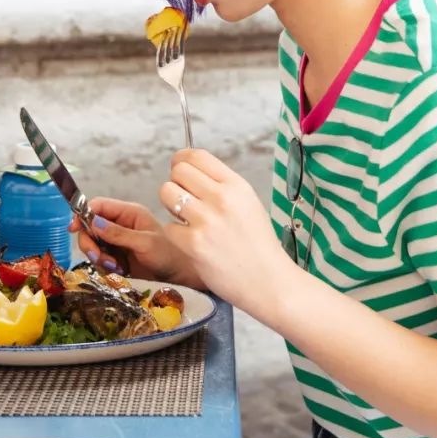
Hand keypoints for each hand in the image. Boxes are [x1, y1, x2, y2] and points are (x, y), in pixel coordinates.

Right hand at [71, 197, 207, 289]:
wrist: (178, 277)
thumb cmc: (168, 255)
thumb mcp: (144, 242)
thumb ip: (119, 233)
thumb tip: (93, 222)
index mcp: (128, 213)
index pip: (98, 206)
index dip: (83, 214)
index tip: (73, 228)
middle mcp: (120, 225)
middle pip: (89, 226)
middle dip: (90, 242)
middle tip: (99, 257)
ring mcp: (116, 241)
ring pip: (92, 244)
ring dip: (98, 256)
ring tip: (115, 266)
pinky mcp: (115, 257)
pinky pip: (99, 258)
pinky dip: (103, 265)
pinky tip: (118, 270)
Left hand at [159, 148, 292, 316]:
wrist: (269, 282)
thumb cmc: (258, 244)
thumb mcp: (248, 203)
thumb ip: (221, 186)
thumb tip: (190, 170)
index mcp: (236, 185)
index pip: (197, 156)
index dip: (181, 160)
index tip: (178, 169)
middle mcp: (222, 198)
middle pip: (178, 171)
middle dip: (176, 184)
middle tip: (185, 201)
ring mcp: (207, 221)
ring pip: (167, 193)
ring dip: (171, 206)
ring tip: (186, 220)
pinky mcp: (194, 244)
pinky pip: (168, 227)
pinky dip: (176, 235)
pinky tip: (192, 243)